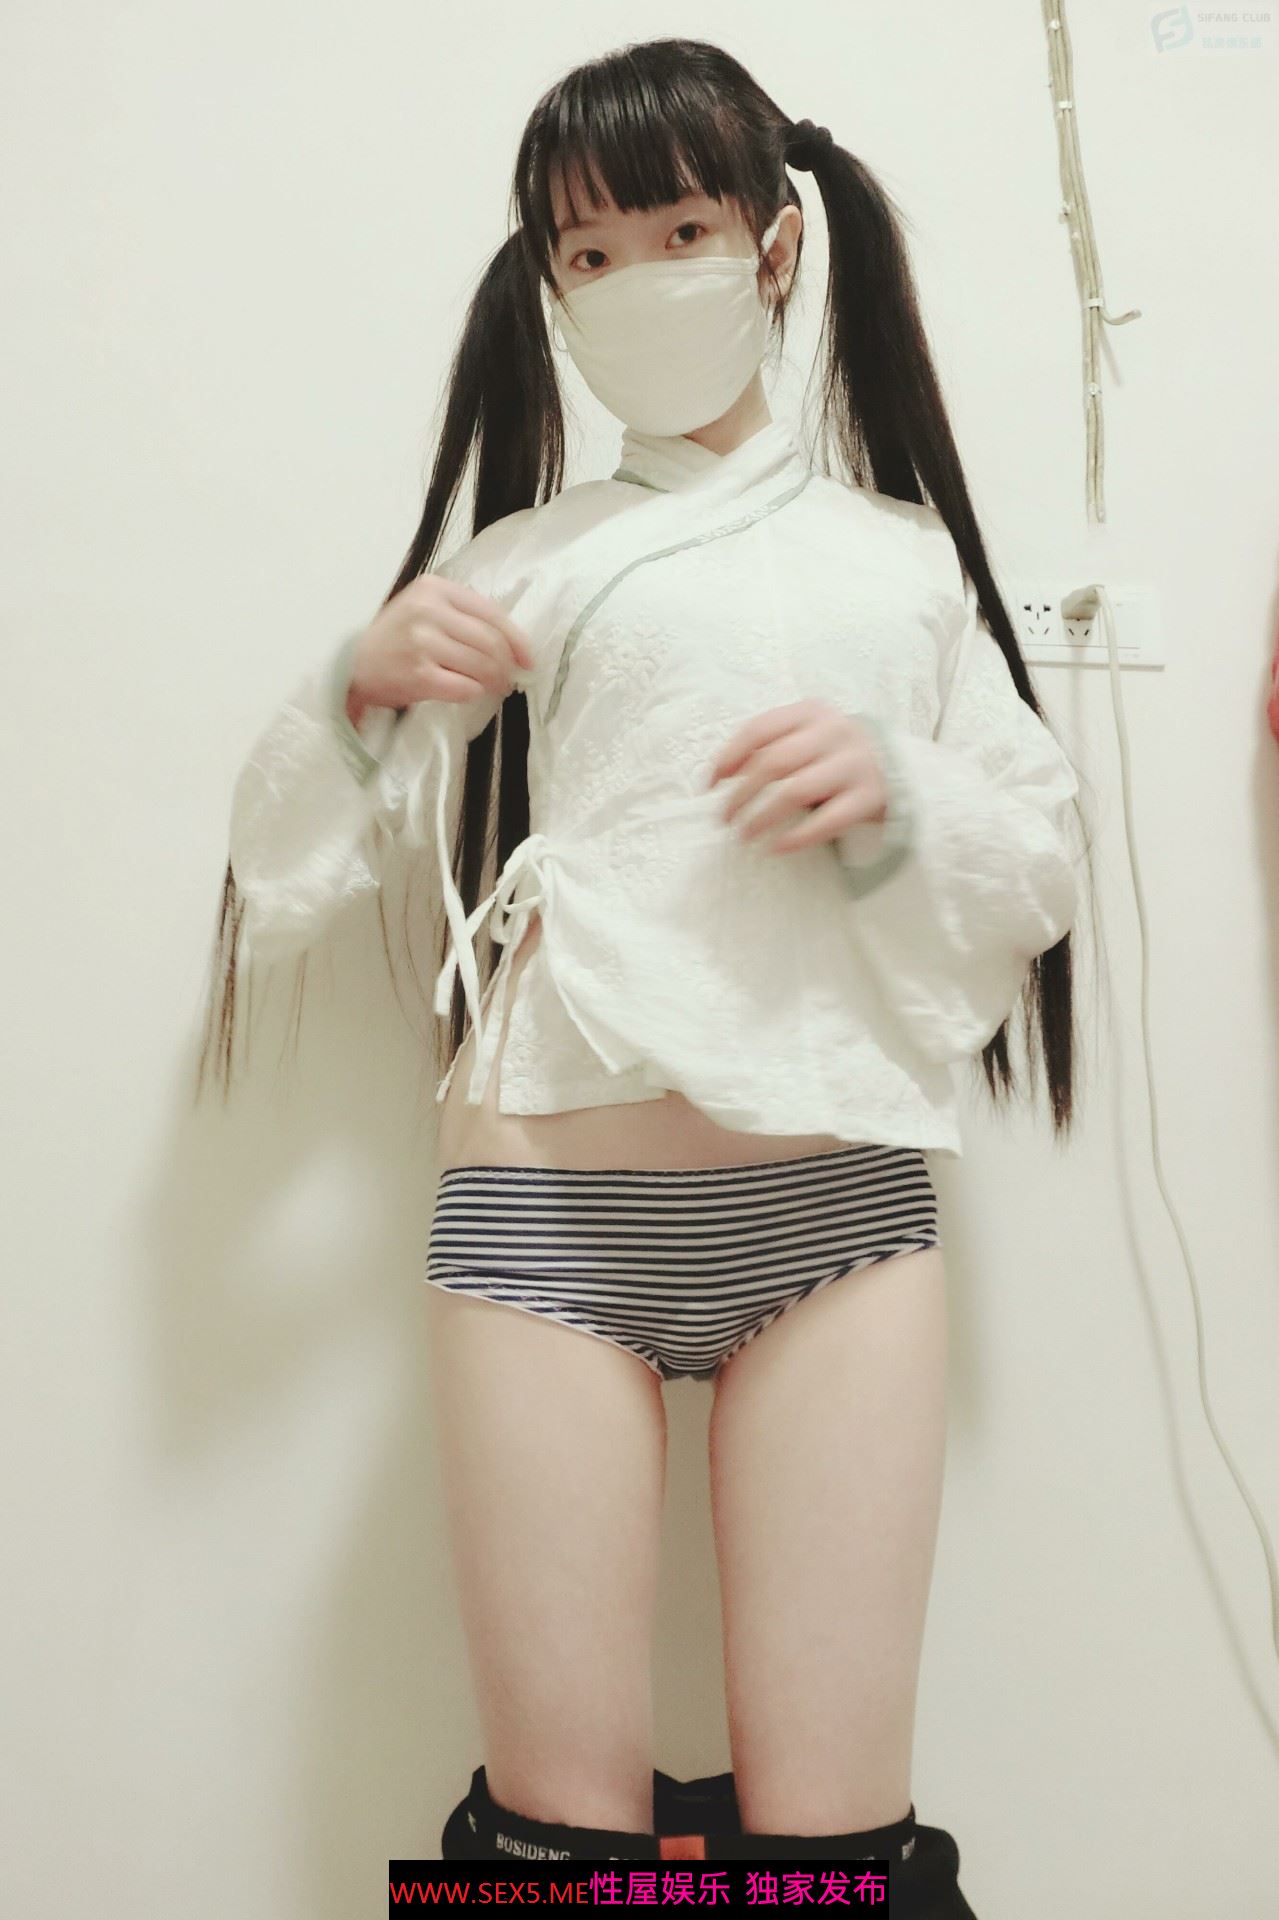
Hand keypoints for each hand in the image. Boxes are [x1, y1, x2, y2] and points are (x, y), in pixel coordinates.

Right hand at [350, 573, 534, 716]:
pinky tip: (471, 693)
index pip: (491, 612)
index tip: (528, 658)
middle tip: (509, 678)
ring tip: (494, 687)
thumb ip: (460, 616)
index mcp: (434, 589)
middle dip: (506, 665)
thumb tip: (510, 644)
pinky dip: (474, 692)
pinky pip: (464, 687)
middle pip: (490, 641)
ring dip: (494, 681)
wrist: (350, 665)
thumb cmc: (392, 639)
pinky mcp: (418, 675)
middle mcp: (428, 611)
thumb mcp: (422, 609)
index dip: (516, 639)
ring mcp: (422, 643)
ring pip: (481, 665)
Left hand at [706, 700, 888, 853]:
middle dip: (741, 794)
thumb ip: (772, 744)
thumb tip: (721, 774)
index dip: (728, 758)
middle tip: (724, 817)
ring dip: (763, 817)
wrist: (897, 764)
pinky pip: (828, 820)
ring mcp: (854, 764)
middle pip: (773, 762)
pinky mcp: (870, 796)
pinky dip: (798, 836)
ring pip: (796, 791)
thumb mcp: (808, 734)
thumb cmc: (835, 753)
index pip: (758, 730)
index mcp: (811, 712)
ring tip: (745, 835)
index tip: (709, 785)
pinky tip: (778, 847)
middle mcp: (834, 732)